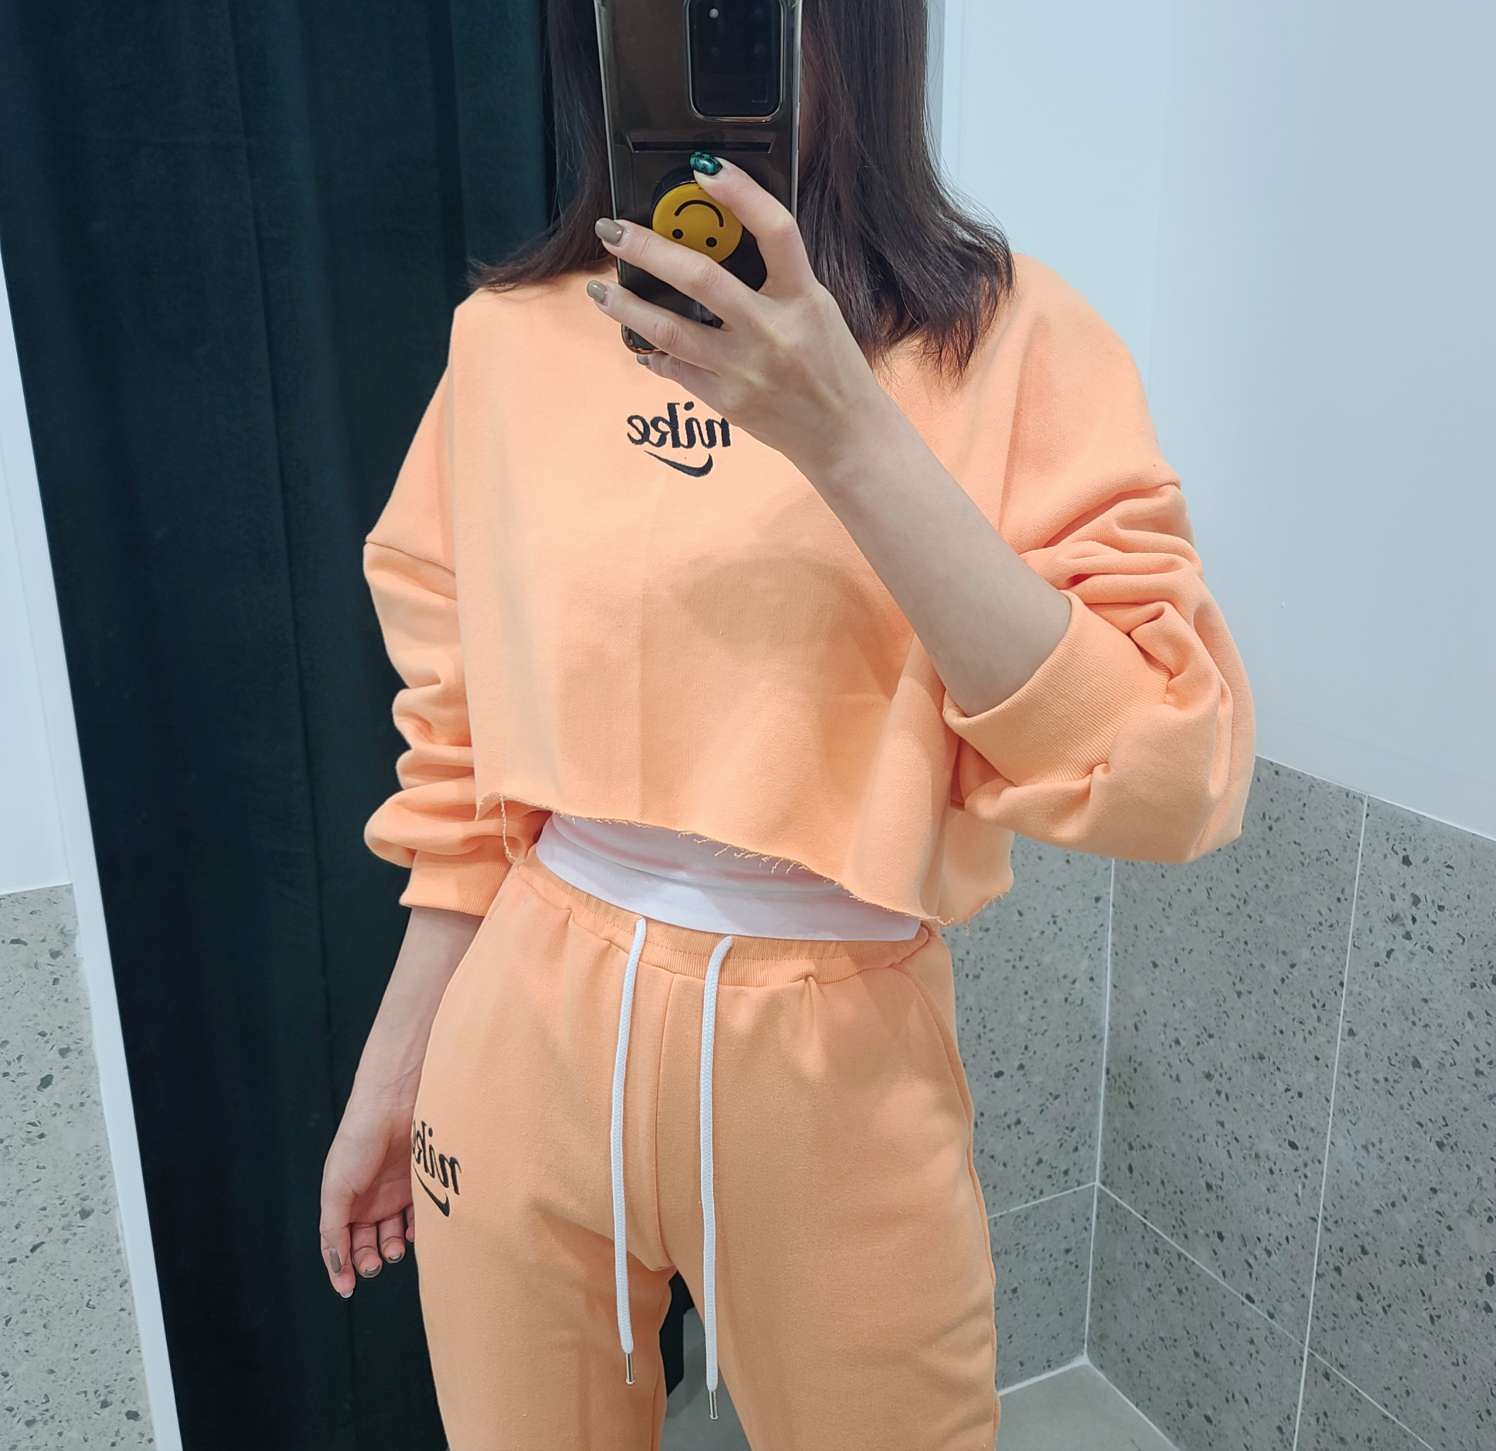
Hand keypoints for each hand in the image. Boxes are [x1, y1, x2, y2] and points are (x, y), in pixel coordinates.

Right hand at [318, 1083, 416, 1297]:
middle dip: (367, 1260)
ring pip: (391, 1235)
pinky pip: (417, 1218)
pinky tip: (413, 1235)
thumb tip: (336, 1265)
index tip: (348, 1289)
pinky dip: (415, 1232)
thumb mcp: (336, 1189)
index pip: (338, 1244)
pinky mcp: (416, 1186)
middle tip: (373, 1264)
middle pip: (365, 1244)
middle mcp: (366, 1202)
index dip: (340, 1268)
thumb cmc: (357, 1142)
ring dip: (391, 1249)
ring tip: (393, 1250)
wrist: (393, 1107)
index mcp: (341, 1203)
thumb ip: (333, 1229)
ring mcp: (391, 1194)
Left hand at [586, 154, 893, 477]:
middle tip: (612, 231)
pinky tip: (639, 341)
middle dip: (647, 249)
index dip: (741, 192)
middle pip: (700, 278)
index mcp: (803, 298)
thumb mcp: (817, 310)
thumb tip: (716, 244)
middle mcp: (773, 331)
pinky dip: (654, 352)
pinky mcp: (728, 401)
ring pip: (670, 331)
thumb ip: (777, 279)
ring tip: (601, 292)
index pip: (775, 231)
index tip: (704, 167)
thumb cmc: (832, 367)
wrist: (844, 435)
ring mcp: (746, 369)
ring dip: (627, 307)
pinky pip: (677, 369)